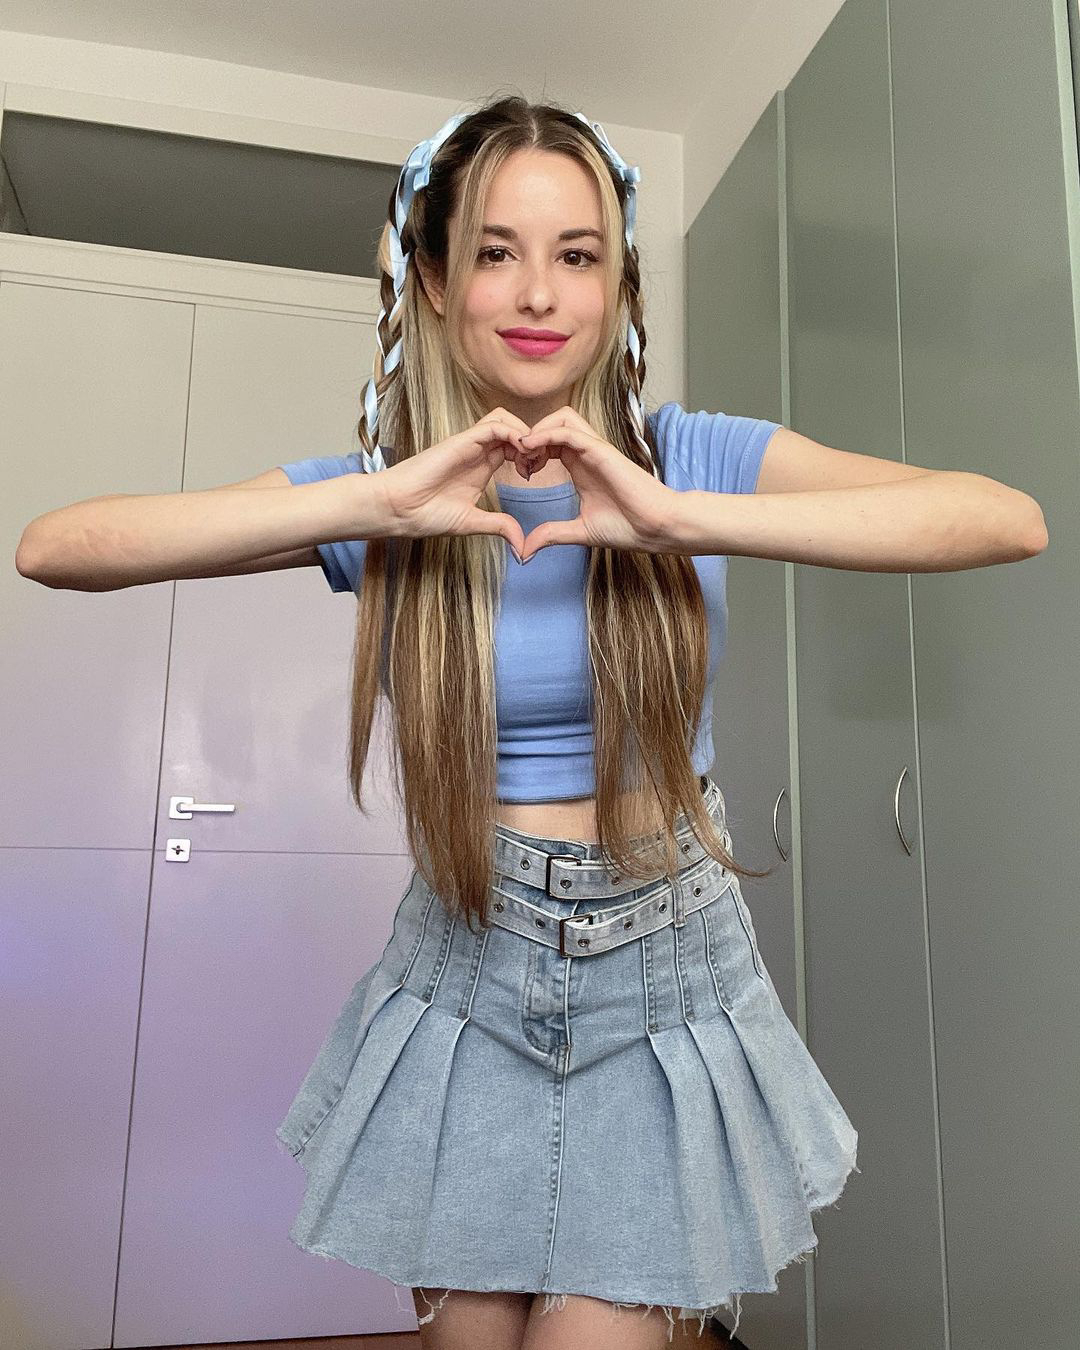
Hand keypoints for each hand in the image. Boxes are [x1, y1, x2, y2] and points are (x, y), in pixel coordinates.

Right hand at [376, 409, 534, 559]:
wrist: (397, 509)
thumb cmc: (425, 514)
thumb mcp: (472, 522)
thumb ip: (498, 527)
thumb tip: (522, 546)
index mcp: (481, 467)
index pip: (514, 446)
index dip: (531, 455)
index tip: (536, 474)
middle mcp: (477, 451)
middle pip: (513, 428)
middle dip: (532, 441)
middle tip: (539, 463)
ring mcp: (469, 444)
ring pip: (505, 420)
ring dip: (524, 433)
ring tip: (531, 456)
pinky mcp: (461, 440)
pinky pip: (493, 425)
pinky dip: (513, 432)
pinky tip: (521, 451)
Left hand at [513, 407, 680, 562]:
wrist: (657, 528)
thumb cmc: (628, 527)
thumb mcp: (580, 532)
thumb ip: (552, 535)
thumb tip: (525, 551)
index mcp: (580, 467)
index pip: (550, 443)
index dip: (530, 452)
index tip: (520, 473)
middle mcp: (587, 453)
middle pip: (553, 423)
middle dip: (530, 437)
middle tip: (519, 462)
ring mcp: (595, 449)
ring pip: (561, 418)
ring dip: (537, 430)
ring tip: (524, 453)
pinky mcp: (602, 451)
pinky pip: (569, 430)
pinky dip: (546, 434)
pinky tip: (531, 448)